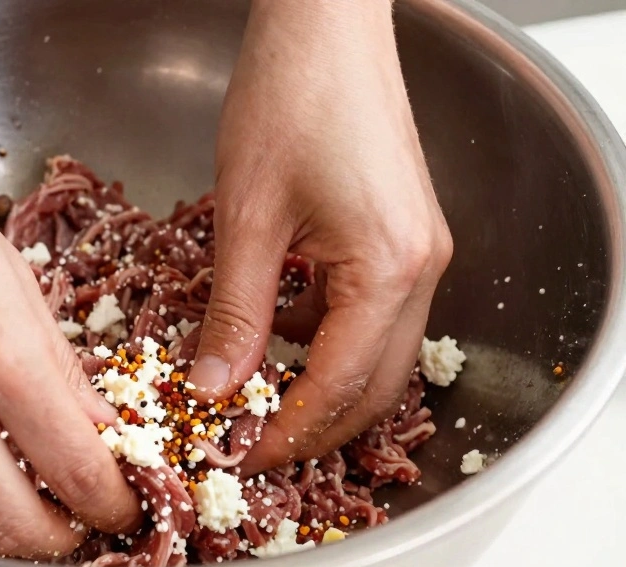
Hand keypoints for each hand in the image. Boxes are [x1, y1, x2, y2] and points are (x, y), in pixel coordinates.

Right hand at [0, 0, 140, 555]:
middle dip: (60, 540)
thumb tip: (97, 428)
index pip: (79, 474)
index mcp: (2, 360)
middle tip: (73, 521)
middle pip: (17, 530)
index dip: (113, 505)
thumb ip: (58, 367)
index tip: (120, 506)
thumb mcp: (13, 279)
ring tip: (12, 500)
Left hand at [189, 0, 452, 475]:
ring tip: (250, 397)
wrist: (325, 25)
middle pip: (372, 387)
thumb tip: (211, 388)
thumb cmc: (288, 98)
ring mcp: (419, 252)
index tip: (236, 457)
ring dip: (315, 385)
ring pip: (373, 354)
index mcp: (389, 269)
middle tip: (245, 443)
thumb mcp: (246, 218)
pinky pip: (367, 313)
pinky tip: (272, 333)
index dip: (285, 434)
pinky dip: (322, 339)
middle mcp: (420, 269)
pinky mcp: (403, 235)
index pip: (338, 388)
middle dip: (309, 425)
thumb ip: (234, 312)